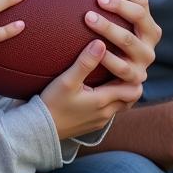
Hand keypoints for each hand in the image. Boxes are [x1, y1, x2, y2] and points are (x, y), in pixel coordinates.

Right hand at [40, 0, 158, 139]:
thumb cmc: (52, 104)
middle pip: (131, 96)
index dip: (133, 71)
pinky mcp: (93, 124)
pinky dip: (112, 98)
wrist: (39, 130)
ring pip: (122, 104)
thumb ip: (84, 62)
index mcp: (103, 101)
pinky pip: (111, 110)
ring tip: (114, 72)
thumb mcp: (67, 81)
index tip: (128, 56)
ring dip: (121, 90)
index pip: (133, 86)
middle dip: (131, 80)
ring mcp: (101, 120)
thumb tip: (101, 42)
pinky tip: (101, 86)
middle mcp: (106, 113)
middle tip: (125, 61)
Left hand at [85, 0, 160, 86]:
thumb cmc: (108, 49)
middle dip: (118, 6)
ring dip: (109, 27)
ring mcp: (144, 62)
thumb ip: (112, 10)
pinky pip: (121, 67)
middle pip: (139, 16)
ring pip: (129, 40)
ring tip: (89, 18)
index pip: (142, 3)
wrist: (108, 86)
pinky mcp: (135, 80)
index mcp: (149, 27)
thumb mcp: (114, 29)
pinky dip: (108, 57)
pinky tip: (94, 48)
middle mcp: (150, 43)